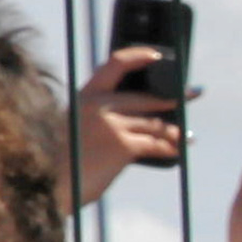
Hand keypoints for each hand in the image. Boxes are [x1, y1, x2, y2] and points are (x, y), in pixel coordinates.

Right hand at [69, 44, 186, 207]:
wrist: (50, 186)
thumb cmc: (59, 163)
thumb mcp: (74, 130)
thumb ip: (98, 119)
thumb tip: (135, 121)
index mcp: (83, 97)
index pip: (114, 64)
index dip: (139, 56)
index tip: (156, 56)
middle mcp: (97, 105)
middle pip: (145, 97)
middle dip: (174, 96)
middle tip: (192, 93)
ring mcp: (111, 124)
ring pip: (154, 122)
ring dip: (174, 130)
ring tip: (185, 135)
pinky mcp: (123, 145)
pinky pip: (156, 144)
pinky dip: (171, 148)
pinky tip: (177, 151)